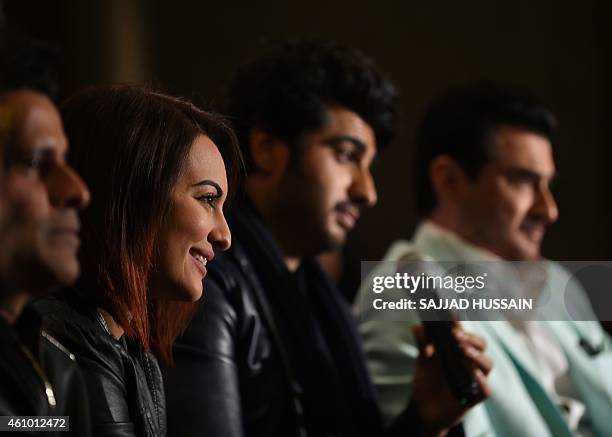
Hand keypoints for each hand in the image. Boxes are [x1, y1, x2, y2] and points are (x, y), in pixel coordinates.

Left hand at [411, 322, 492, 436]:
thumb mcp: (422, 360)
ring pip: (487, 364)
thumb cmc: (427, 380)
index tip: (450, 313)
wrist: (423, 409)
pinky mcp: (475, 397)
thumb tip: (418, 326)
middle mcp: (470, 361)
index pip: (465, 331)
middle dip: (470, 337)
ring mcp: (475, 379)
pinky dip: (482, 382)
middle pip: (481, 344)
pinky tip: (474, 375)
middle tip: (455, 333)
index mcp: (459, 349)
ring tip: (462, 349)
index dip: (460, 322)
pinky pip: (486, 390)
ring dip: (476, 355)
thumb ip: (422, 343)